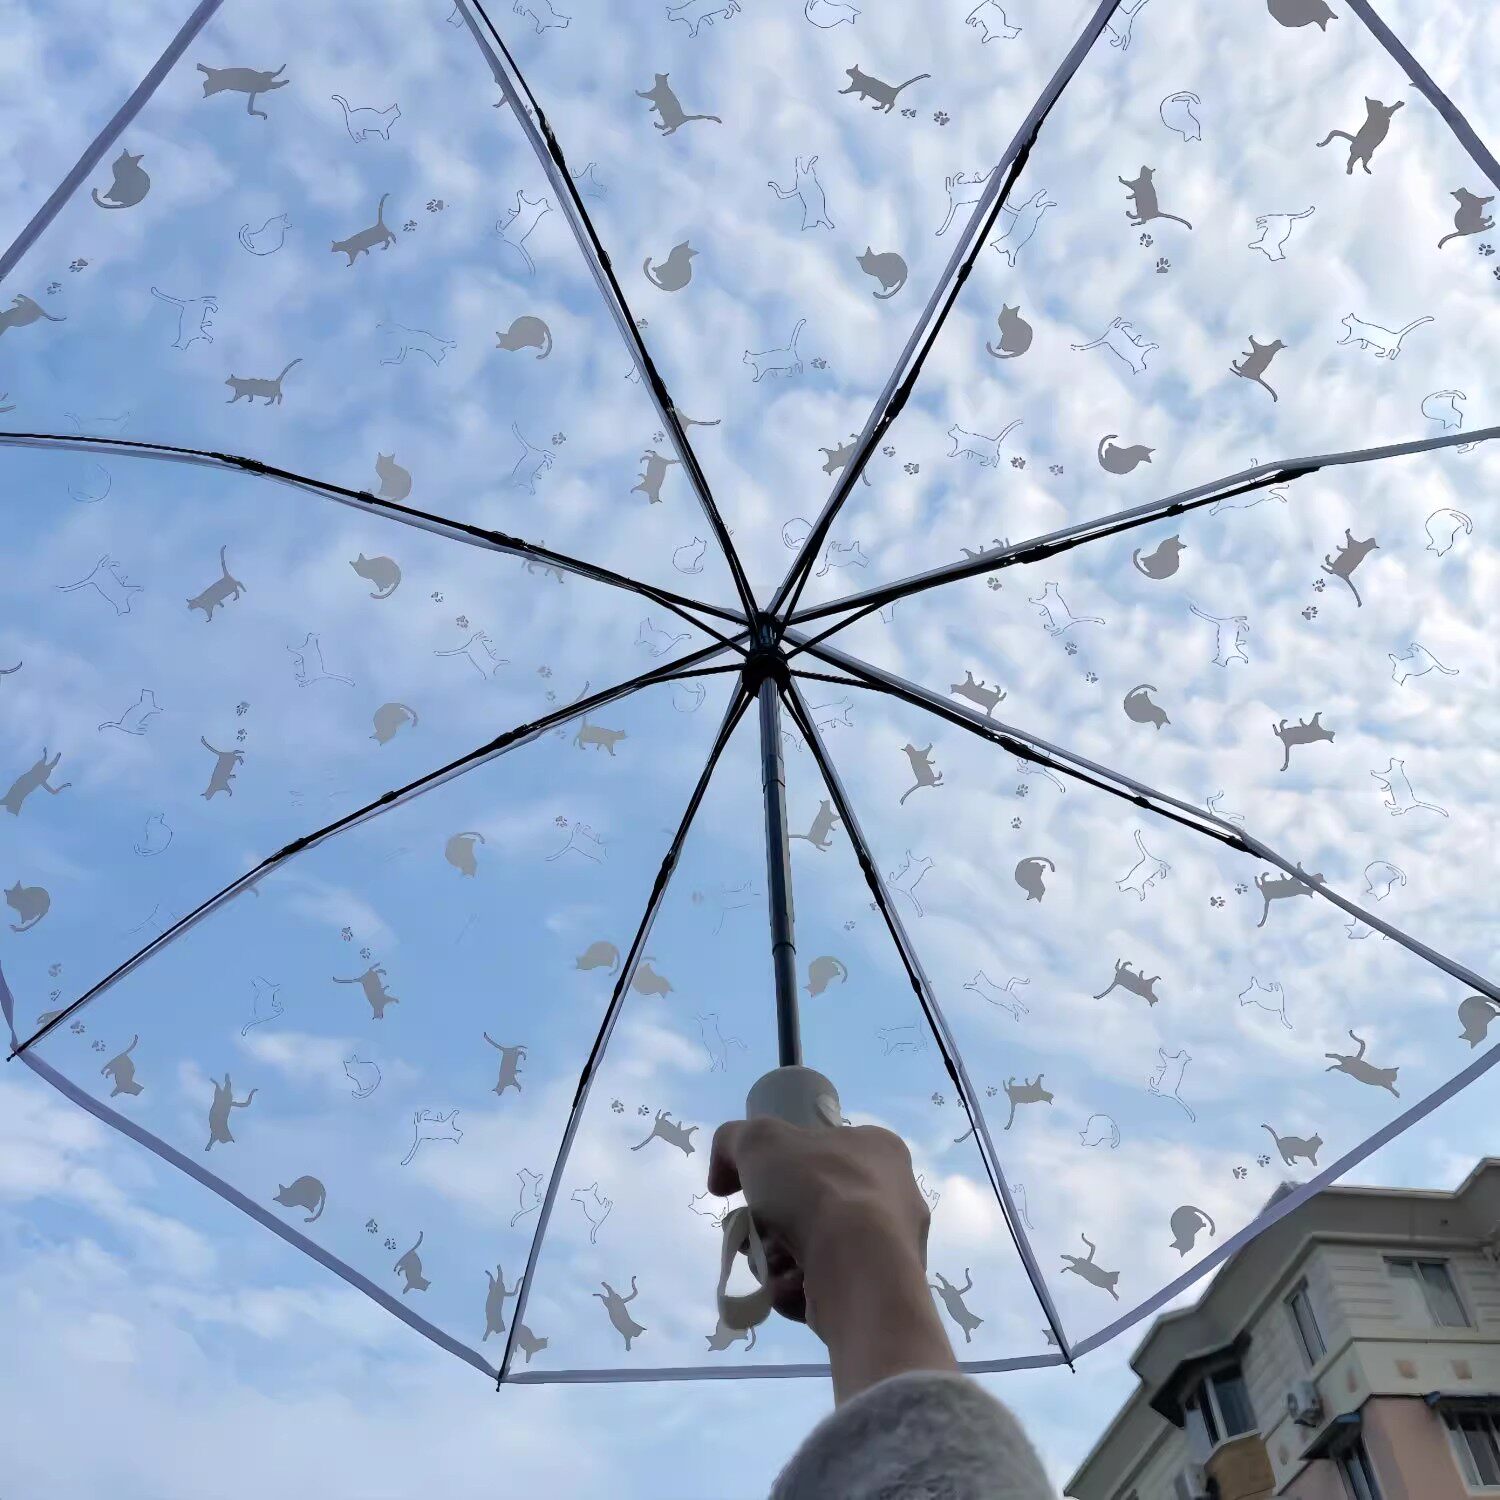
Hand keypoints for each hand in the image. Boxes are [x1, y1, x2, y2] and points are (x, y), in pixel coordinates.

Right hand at [709, 1116, 955, 1401]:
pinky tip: (790, 1289)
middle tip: (751, 1233)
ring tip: (770, 1265)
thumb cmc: (817, 1190)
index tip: (750, 1190)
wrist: (858, 1268)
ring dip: (779, 1259)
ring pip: (815, 1250)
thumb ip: (730, 1143)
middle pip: (810, 1206)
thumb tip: (723, 1181)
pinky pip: (826, 1288)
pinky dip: (799, 1289)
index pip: (819, 1153)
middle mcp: (895, 1195)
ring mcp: (892, 1249)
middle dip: (770, 1224)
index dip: (777, 1170)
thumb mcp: (758, 1140)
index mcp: (878, 1149)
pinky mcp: (880, 1294)